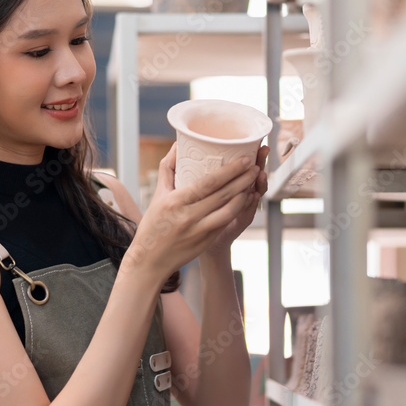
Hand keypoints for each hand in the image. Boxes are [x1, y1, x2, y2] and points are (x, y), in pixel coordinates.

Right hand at [124, 144, 259, 284]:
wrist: (149, 261)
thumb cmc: (153, 225)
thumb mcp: (158, 195)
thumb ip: (168, 168)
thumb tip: (178, 144)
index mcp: (175, 201)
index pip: (207, 183)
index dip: (229, 171)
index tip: (244, 160)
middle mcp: (188, 216)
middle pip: (222, 195)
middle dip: (242, 179)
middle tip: (255, 166)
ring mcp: (199, 230)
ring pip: (229, 210)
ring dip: (244, 195)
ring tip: (253, 181)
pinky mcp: (206, 241)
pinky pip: (225, 222)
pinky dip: (237, 209)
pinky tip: (245, 199)